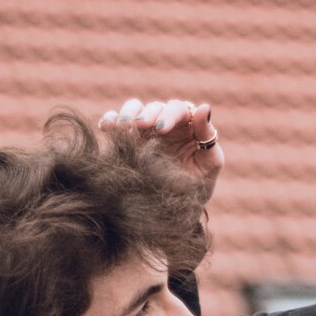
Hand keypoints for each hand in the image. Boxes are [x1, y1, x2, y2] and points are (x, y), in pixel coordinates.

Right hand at [100, 96, 223, 196]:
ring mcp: (145, 130)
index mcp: (187, 124)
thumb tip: (204, 107)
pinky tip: (106, 127)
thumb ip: (207, 136)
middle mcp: (165, 121)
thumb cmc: (198, 185)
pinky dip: (110, 120)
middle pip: (154, 107)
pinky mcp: (128, 139)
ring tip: (123, 126)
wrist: (177, 208)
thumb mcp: (210, 163)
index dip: (169, 115)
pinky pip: (117, 123)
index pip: (178, 109)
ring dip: (127, 114)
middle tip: (141, 126)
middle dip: (146, 114)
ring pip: (134, 109)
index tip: (162, 129)